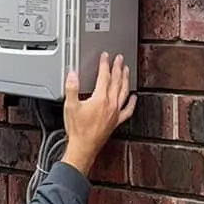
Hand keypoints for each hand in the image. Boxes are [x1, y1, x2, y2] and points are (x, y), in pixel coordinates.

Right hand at [61, 53, 135, 176]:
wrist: (83, 147)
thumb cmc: (77, 130)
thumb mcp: (70, 106)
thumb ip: (72, 88)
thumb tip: (73, 74)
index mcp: (100, 99)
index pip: (104, 77)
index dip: (105, 64)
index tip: (105, 56)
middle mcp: (111, 105)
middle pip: (117, 82)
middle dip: (118, 68)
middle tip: (119, 59)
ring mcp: (115, 113)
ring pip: (124, 92)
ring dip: (126, 80)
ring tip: (127, 71)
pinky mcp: (116, 121)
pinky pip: (128, 110)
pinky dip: (132, 103)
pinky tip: (134, 98)